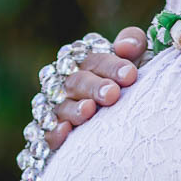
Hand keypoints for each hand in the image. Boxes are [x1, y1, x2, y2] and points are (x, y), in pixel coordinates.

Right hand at [44, 27, 147, 149]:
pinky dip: (53, 132)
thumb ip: (134, 43)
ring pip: (60, 107)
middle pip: (75, 82)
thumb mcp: (134, 64)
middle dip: (93, 87)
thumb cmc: (126, 88)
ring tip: (89, 110)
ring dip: (73, 108)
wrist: (118, 133)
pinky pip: (46, 134)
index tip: (130, 74)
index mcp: (87, 65)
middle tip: (112, 94)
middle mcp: (68, 86)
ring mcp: (58, 111)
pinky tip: (64, 131)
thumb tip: (125, 46)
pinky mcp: (51, 137)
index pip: (94, 60)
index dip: (110, 65)